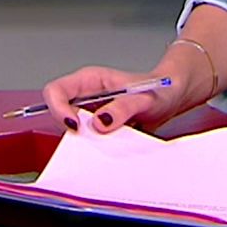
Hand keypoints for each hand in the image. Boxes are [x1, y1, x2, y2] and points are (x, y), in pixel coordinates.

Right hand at [41, 65, 185, 135]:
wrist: (170, 99)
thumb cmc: (158, 91)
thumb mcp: (143, 99)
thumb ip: (123, 108)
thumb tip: (99, 123)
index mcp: (90, 80)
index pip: (56, 91)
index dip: (59, 109)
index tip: (76, 126)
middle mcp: (85, 95)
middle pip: (58, 112)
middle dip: (72, 129)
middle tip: (97, 137)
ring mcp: (89, 112)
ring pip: (71, 129)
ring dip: (85, 139)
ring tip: (112, 137)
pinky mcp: (96, 127)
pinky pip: (85, 139)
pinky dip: (95, 146)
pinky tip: (113, 143)